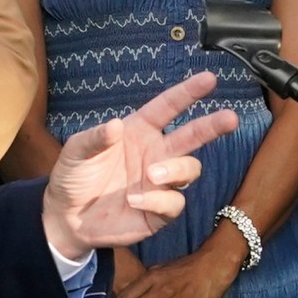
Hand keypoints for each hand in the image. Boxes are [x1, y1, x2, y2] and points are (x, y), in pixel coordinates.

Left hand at [44, 71, 241, 259]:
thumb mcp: (75, 152)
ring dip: (176, 169)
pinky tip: (135, 199)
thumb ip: (94, 138)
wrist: (67, 218)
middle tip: (230, 118)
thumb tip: (116, 125)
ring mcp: (161, 182)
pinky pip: (174, 202)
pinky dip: (158, 199)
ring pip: (189, 169)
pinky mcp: (160, 211)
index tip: (209, 79)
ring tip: (152, 173)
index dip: (188, 93)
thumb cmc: (74, 177)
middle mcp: (156, 153)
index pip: (168, 107)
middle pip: (193, 136)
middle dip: (213, 125)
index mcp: (140, 131)